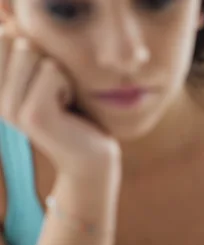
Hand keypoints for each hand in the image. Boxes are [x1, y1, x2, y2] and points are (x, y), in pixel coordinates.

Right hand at [0, 31, 120, 180]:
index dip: (33, 49)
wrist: (91, 156)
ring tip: (61, 99)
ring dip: (57, 71)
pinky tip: (67, 108)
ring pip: (31, 51)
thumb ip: (27, 52)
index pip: (3, 37)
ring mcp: (9, 107)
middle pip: (16, 40)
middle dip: (45, 58)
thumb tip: (8, 23)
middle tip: (56, 91)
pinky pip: (52, 70)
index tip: (45, 81)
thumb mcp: (47, 77)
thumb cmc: (74, 112)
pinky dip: (67, 83)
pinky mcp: (33, 114)